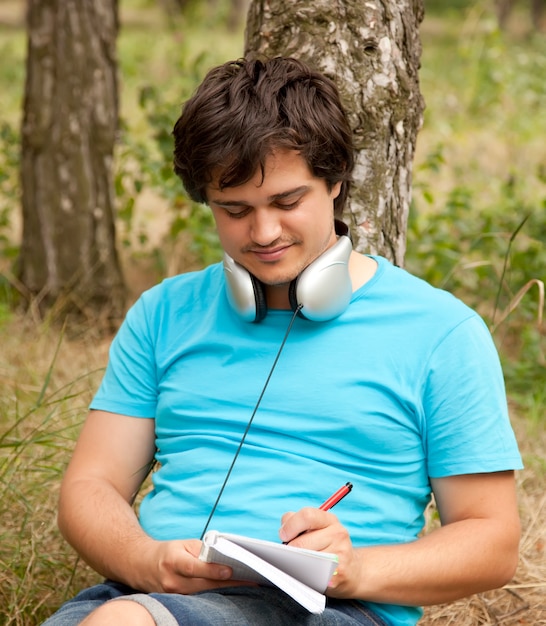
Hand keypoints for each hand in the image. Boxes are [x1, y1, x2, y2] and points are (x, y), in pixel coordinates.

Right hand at [132, 538, 255, 593]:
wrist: (142, 566)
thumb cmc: (168, 552)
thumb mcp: (183, 544)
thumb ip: (202, 550)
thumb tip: (223, 554)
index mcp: (173, 561)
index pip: (195, 568)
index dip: (213, 570)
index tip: (231, 570)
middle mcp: (172, 581)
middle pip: (203, 585)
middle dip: (228, 583)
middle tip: (250, 579)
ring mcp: (173, 596)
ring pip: (203, 595)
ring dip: (225, 591)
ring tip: (246, 584)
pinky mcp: (176, 604)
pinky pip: (199, 600)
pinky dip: (215, 595)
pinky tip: (230, 592)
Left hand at [279, 508, 361, 598]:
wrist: (352, 571)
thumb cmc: (325, 546)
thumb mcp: (315, 528)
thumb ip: (295, 522)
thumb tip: (283, 531)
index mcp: (329, 520)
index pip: (307, 515)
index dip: (290, 525)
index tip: (283, 535)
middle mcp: (338, 534)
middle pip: (302, 542)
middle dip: (291, 550)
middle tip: (289, 555)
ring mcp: (340, 554)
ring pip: (306, 560)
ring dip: (297, 563)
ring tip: (300, 564)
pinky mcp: (339, 574)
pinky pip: (313, 575)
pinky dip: (306, 575)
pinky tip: (309, 574)